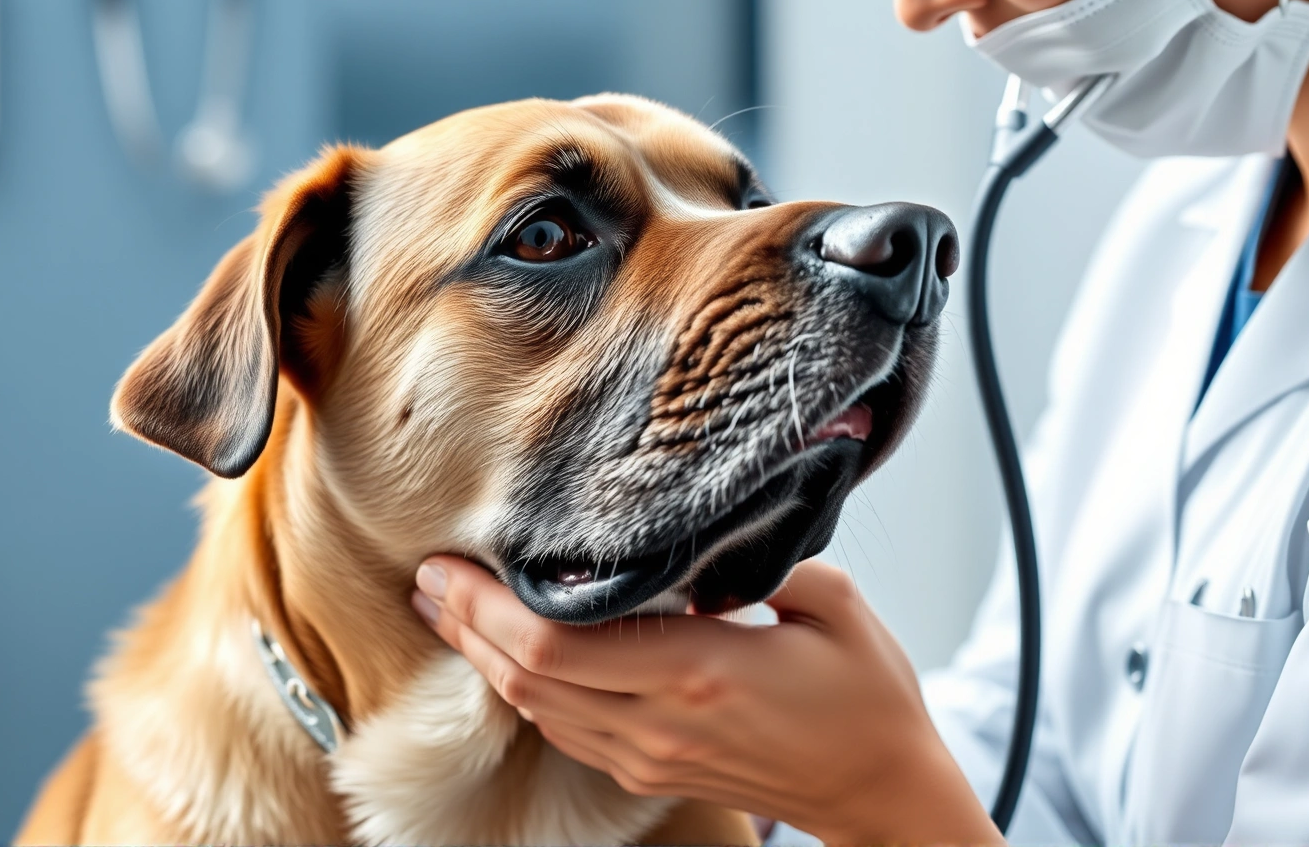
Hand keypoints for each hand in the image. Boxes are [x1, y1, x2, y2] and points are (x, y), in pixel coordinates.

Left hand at [411, 556, 999, 845]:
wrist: (881, 791)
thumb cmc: (866, 698)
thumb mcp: (831, 605)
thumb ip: (758, 557)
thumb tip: (699, 517)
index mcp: (698, 670)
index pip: (556, 642)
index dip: (488, 605)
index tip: (451, 562)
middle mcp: (659, 721)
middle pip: (526, 675)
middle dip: (465, 624)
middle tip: (426, 575)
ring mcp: (648, 755)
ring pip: (536, 707)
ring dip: (483, 657)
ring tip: (445, 607)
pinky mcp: (650, 770)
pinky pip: (565, 730)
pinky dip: (524, 688)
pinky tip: (505, 655)